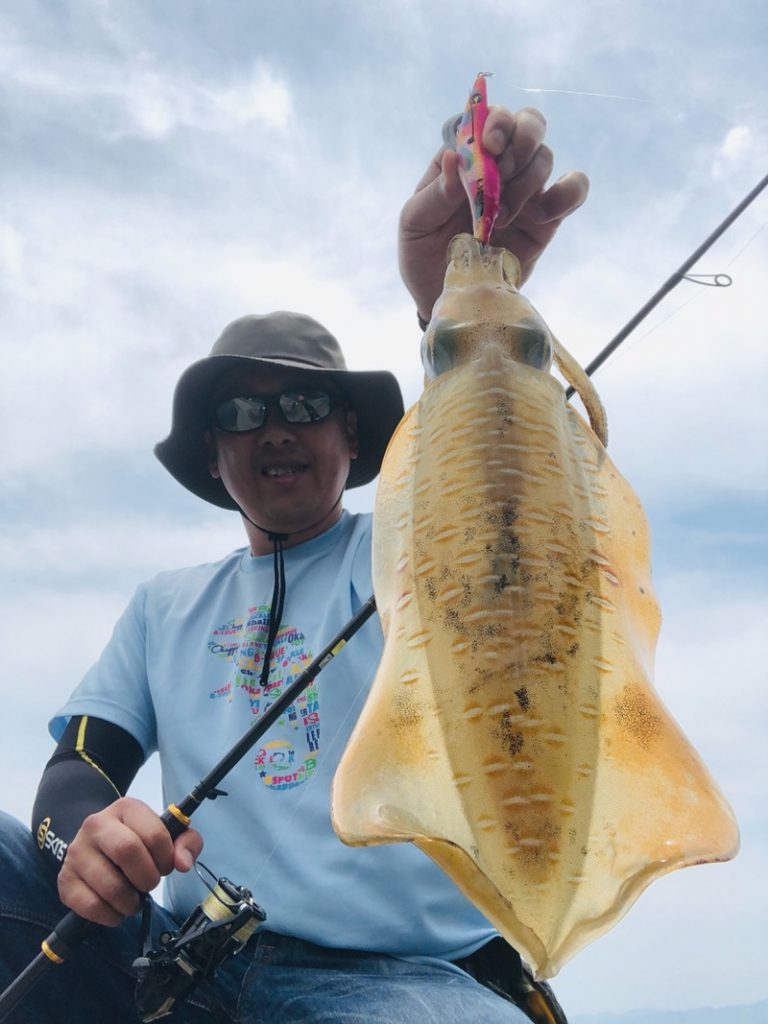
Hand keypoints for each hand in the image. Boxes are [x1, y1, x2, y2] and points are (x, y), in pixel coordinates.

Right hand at [57, 797, 203, 926]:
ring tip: (133, 899)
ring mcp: (77, 852)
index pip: (154, 834)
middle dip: (147, 878)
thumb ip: (187, 842)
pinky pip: (91, 906)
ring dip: (130, 902)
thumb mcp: (168, 833)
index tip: (165, 866)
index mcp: (126, 808)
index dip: (166, 858)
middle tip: (150, 884)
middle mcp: (96, 825)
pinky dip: (111, 916)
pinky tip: (116, 909)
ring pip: (109, 885)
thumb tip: (183, 864)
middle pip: (127, 852)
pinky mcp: (65, 880)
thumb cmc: (139, 840)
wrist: (98, 844)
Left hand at [398, 106, 588, 321]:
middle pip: (527, 124)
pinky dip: (568, 192)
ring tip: (501, 217)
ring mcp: (525, 190)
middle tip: (501, 173)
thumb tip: (455, 159)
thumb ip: (434, 194)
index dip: (494, 121)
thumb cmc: (423, 254)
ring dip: (527, 181)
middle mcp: (498, 165)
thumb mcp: (415, 225)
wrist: (445, 296)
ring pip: (545, 156)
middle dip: (520, 139)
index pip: (486, 117)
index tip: (489, 145)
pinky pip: (574, 189)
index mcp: (464, 157)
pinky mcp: (546, 218)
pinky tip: (541, 216)